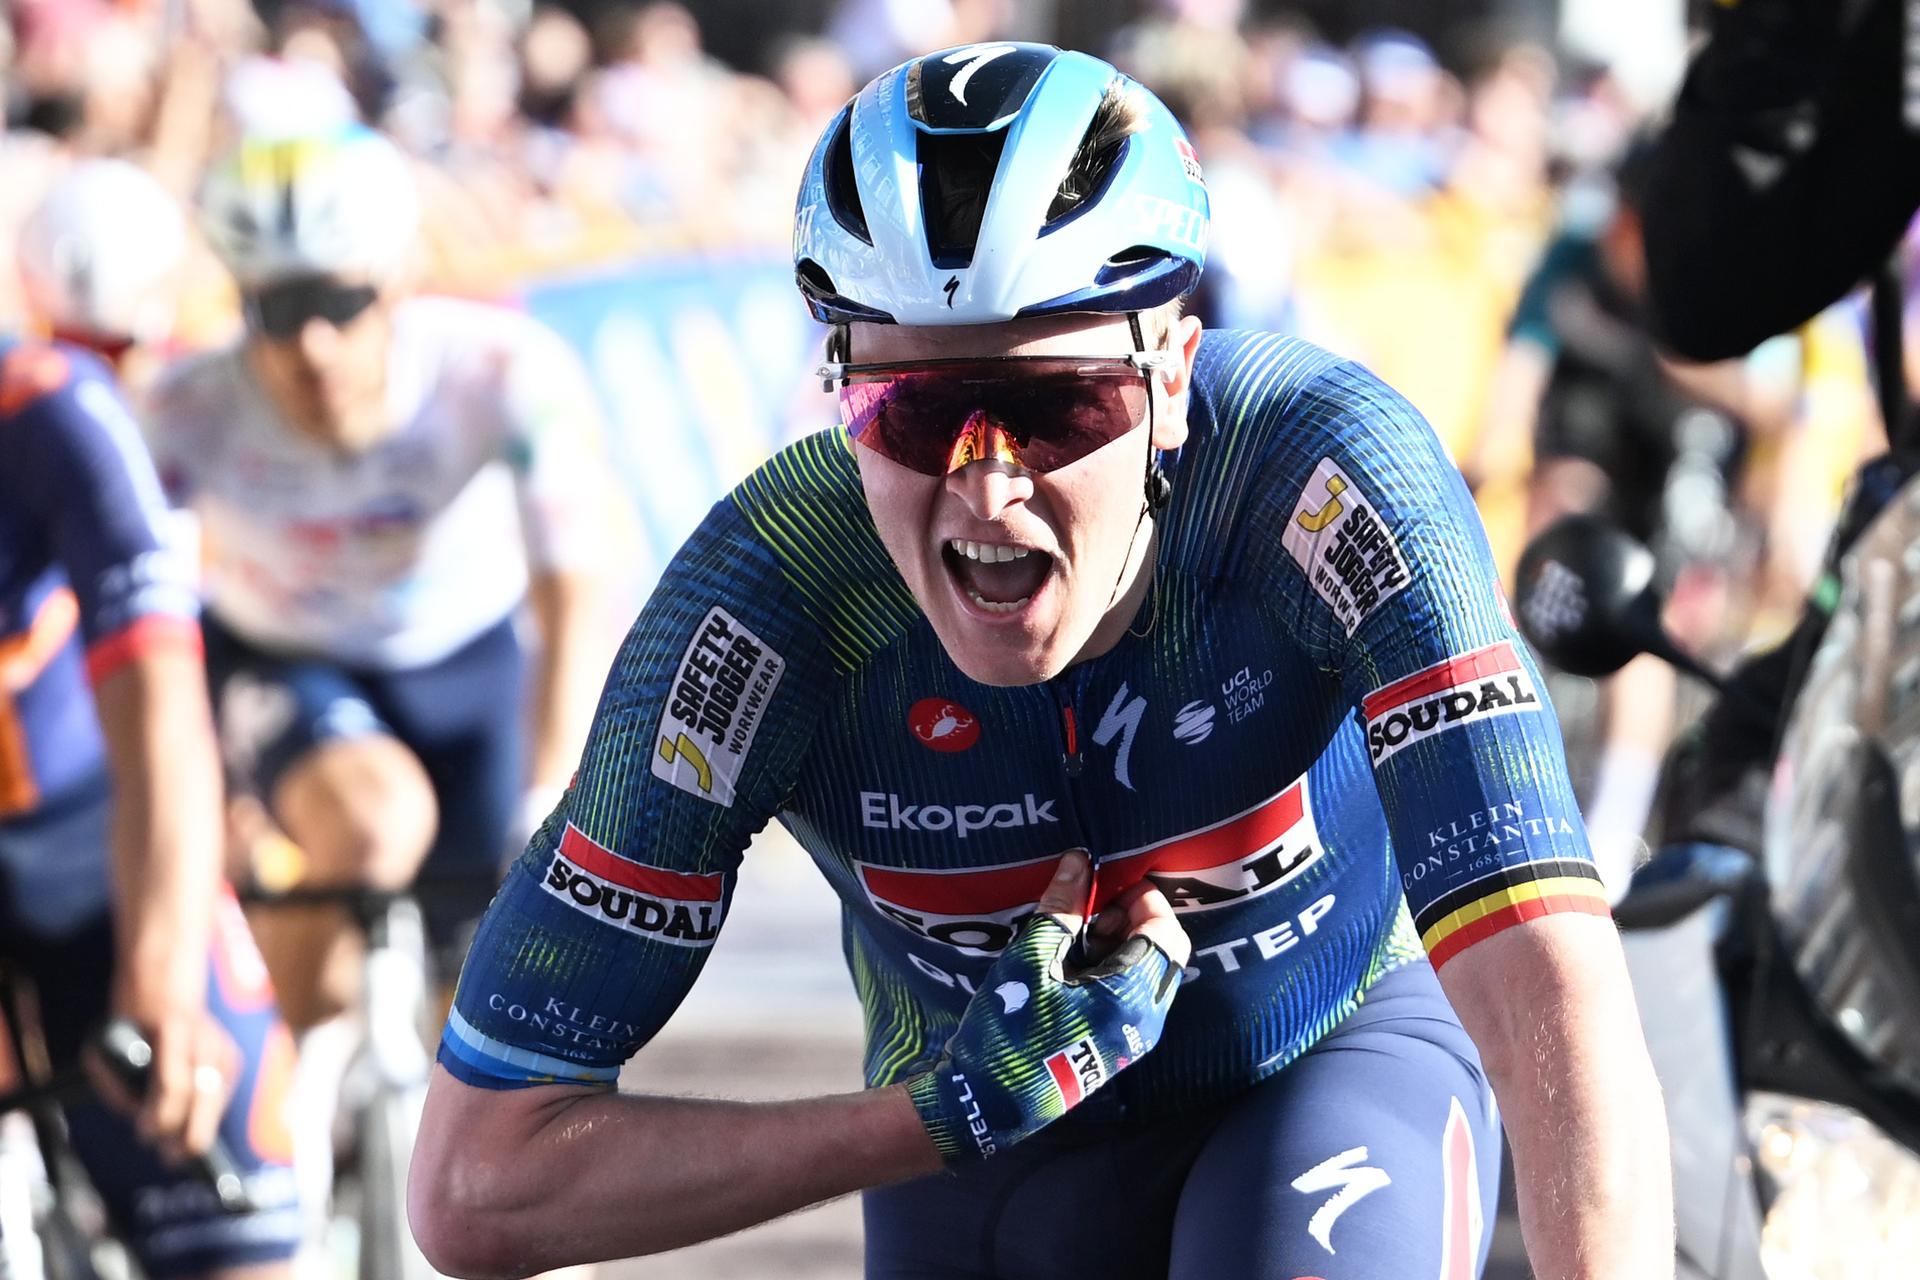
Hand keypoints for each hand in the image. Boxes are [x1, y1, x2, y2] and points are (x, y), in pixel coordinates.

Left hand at [89, 979, 239, 1162]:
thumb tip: (141, 1122)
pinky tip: (188, 1124)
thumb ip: (118, 1088)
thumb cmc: (127, 1026)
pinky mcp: (233, 1059)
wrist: (164, 990)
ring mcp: (224, 1049)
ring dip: (196, 1128)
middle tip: (171, 1158)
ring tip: (175, 1152)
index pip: (174, 1085)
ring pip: (215, 1102)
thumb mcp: (105, 1050)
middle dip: (189, 1133)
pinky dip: (204, 1115)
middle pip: (204, 1098)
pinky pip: (219, 1098)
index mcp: (173, 1032)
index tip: (144, 1135)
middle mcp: (206, 1040)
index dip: (160, 1116)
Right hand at [905, 850, 1189, 1161]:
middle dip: (1137, 921)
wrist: (988, 1103)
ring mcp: (1134, 1040)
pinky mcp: (1119, 1048)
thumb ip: (1061, 908)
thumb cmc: (1007, 1030)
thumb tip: (1080, 860)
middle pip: (1167, 953)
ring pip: (1153, 975)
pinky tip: (1077, 966)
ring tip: (1080, 936)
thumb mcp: (1030, 960)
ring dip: (1127, 945)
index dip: (1142, 900)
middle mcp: (1144, 1022)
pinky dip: (1119, 971)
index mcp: (1128, 998)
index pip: (1165, 933)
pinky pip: (1137, 997)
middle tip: (1094, 910)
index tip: (1106, 885)